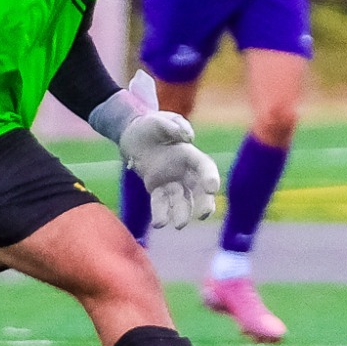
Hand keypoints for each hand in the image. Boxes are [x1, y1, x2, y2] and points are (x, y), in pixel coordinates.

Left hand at [118, 71, 219, 228]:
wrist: (134, 135)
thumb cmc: (152, 126)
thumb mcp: (161, 120)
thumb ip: (174, 125)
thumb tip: (187, 137)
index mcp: (189, 154)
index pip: (205, 168)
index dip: (210, 177)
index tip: (212, 188)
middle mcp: (184, 171)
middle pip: (198, 190)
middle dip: (203, 203)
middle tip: (203, 214)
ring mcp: (171, 182)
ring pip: (181, 200)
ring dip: (181, 213)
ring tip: (178, 225)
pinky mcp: (157, 189)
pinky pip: (160, 203)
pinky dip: (160, 214)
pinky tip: (159, 225)